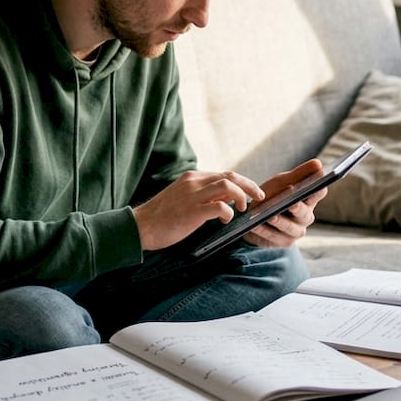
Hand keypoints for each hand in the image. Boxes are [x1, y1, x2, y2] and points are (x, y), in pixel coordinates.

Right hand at [132, 170, 264, 250]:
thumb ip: (204, 194)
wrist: (141, 226)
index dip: (242, 182)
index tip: (251, 192)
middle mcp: (194, 182)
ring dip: (241, 196)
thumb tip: (228, 197)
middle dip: (249, 185)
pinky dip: (228, 212)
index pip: (224, 174)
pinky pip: (219, 206)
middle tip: (259, 196)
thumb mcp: (184, 198)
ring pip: (227, 186)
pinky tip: (226, 219)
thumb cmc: (162, 216)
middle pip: (230, 176)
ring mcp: (192, 196)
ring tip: (243, 208)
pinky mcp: (192, 211)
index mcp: (192, 178)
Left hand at [243, 158, 325, 248]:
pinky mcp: (282, 242)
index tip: (318, 185)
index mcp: (309, 199)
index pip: (319, 193)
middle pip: (304, 213)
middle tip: (292, 204)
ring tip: (270, 216)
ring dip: (280, 222)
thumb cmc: (274, 195)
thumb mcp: (283, 182)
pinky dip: (264, 230)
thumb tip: (319, 164)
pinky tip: (255, 225)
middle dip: (298, 209)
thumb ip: (300, 174)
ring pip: (290, 228)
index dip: (319, 190)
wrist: (254, 215)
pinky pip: (273, 237)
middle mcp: (306, 217)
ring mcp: (295, 231)